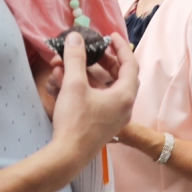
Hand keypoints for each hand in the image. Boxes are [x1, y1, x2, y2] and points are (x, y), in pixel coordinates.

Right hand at [50, 32, 136, 166]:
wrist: (67, 156)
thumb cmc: (74, 120)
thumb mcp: (74, 84)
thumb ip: (76, 58)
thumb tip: (75, 37)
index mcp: (124, 96)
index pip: (130, 64)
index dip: (121, 47)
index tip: (109, 36)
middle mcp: (124, 106)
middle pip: (119, 75)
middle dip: (102, 60)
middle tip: (90, 50)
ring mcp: (114, 117)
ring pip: (105, 87)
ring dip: (86, 75)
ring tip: (64, 67)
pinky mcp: (103, 124)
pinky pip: (98, 99)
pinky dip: (84, 88)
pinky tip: (62, 83)